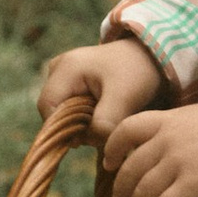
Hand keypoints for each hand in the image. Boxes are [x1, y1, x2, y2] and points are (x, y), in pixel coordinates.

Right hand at [38, 36, 165, 145]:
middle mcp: (57, 68)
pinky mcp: (70, 81)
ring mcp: (62, 74)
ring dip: (81, 122)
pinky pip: (69, 106)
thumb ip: (104, 122)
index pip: (48, 108)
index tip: (88, 139)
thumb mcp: (124, 97)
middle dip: (75, 126)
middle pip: (54, 110)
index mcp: (66, 68)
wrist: (149, 56)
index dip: (63, 129)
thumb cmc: (136, 72)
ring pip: (62, 110)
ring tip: (106, 120)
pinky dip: (84, 116)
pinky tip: (102, 114)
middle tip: (101, 132)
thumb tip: (86, 140)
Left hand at [103, 102, 197, 196]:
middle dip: (120, 196)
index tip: (108, 166)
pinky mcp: (193, 183)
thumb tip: (167, 163)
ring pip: (142, 194)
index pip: (127, 129)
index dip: (113, 149)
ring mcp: (179, 160)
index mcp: (170, 119)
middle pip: (130, 170)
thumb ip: (180, 136)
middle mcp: (168, 138)